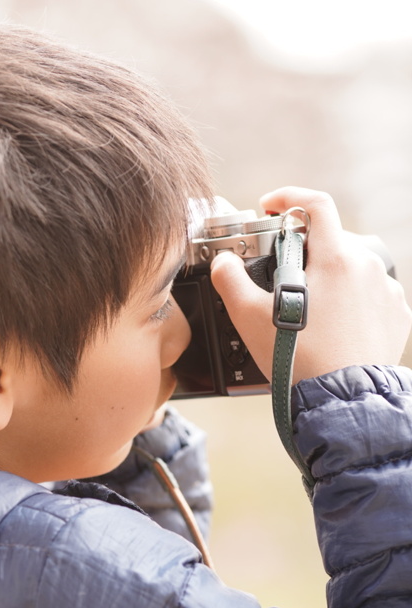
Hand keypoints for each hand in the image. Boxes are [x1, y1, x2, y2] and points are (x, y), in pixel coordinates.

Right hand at [209, 187, 411, 383]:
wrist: (343, 401)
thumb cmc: (300, 358)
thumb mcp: (249, 316)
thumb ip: (229, 279)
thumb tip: (223, 262)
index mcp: (336, 258)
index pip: (315, 204)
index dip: (288, 198)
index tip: (269, 207)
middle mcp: (367, 267)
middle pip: (331, 238)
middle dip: (302, 248)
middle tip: (278, 272)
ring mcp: (386, 291)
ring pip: (350, 266)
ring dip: (325, 275)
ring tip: (304, 306)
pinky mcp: (396, 314)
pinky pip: (368, 293)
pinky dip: (347, 298)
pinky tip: (329, 322)